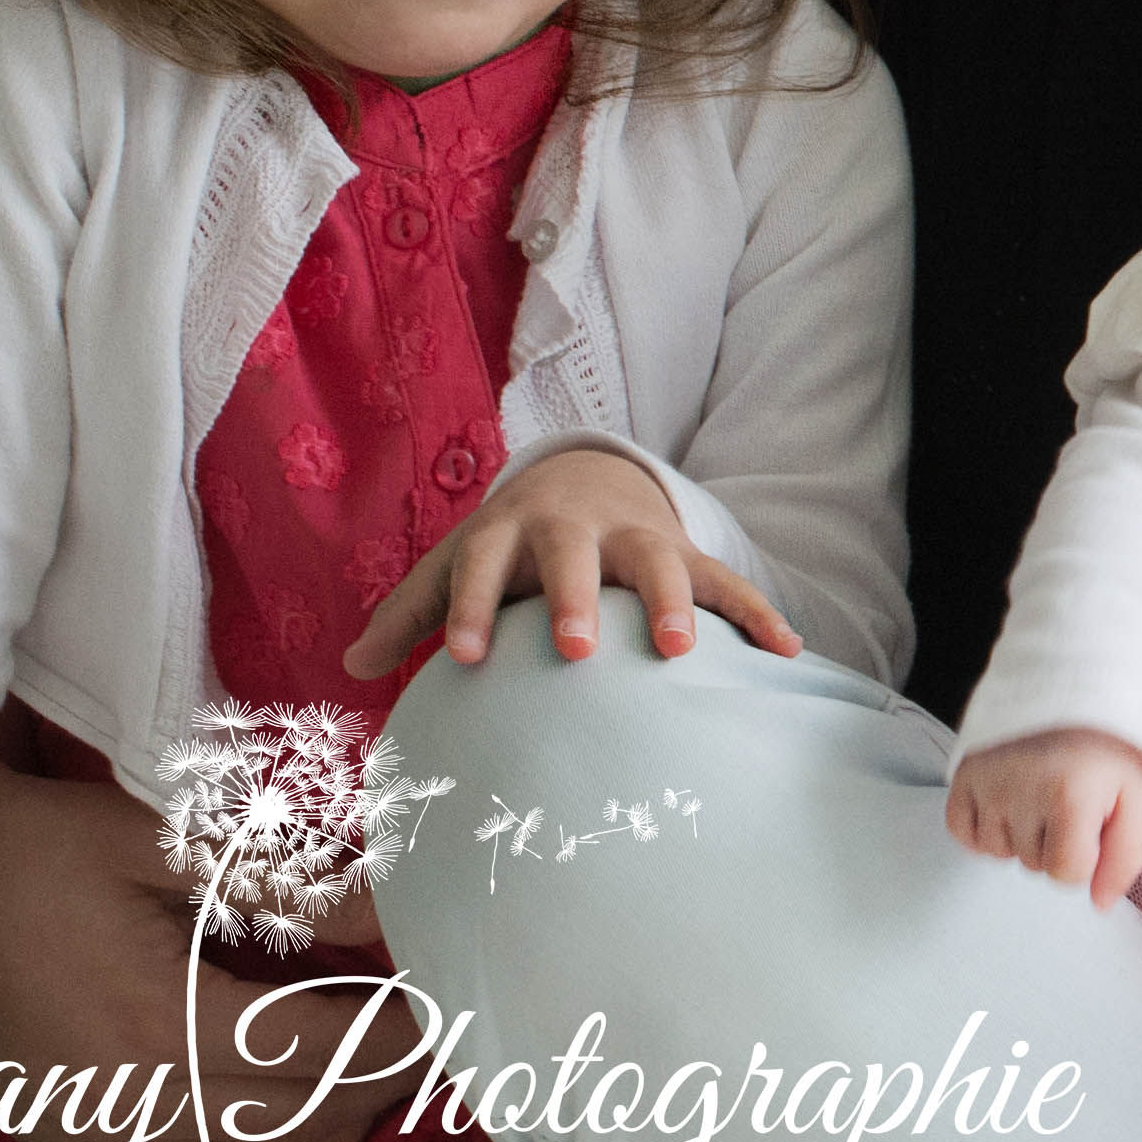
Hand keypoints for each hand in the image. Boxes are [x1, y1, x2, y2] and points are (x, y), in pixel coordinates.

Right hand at [0, 764, 397, 1141]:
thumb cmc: (37, 850)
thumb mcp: (164, 844)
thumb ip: (284, 885)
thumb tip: (389, 911)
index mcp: (156, 1021)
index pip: (318, 1052)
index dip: (397, 1036)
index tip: (445, 1012)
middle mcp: (124, 1101)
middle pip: (291, 1129)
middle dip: (374, 1093)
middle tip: (424, 1052)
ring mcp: (84, 1138)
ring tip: (365, 1100)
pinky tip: (274, 1136)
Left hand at [346, 448, 794, 680]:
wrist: (589, 477)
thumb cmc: (513, 544)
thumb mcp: (461, 563)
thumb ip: (414, 613)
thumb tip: (354, 664)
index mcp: (510, 532)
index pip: (481, 565)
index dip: (470, 608)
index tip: (461, 658)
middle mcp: (577, 529)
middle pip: (575, 556)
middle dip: (576, 598)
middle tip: (574, 649)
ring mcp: (640, 539)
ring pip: (660, 563)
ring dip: (670, 603)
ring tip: (676, 651)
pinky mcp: (689, 555)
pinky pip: (729, 584)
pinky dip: (758, 615)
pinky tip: (787, 652)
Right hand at [947, 726, 1141, 908]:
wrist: (1070, 692)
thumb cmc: (1105, 751)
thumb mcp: (1133, 801)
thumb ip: (1124, 859)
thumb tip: (1099, 904)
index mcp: (1071, 797)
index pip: (1066, 874)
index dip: (1083, 856)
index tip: (1090, 823)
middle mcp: (1022, 790)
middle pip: (1033, 865)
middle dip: (1053, 843)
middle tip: (1065, 799)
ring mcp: (987, 783)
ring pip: (999, 853)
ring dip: (1019, 835)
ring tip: (1038, 794)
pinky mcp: (962, 776)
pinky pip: (963, 834)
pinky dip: (983, 829)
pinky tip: (1007, 801)